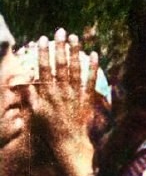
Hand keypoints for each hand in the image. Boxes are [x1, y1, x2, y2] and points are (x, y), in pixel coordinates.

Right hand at [24, 29, 99, 175]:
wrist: (69, 144)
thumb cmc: (49, 130)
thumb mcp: (35, 113)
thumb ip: (29, 96)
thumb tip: (22, 80)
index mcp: (46, 94)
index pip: (44, 68)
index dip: (43, 53)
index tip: (42, 38)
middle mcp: (61, 92)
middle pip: (61, 65)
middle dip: (60, 47)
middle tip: (61, 31)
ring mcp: (75, 95)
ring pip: (76, 70)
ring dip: (75, 53)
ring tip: (75, 38)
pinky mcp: (87, 100)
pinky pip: (91, 81)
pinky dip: (93, 68)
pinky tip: (94, 55)